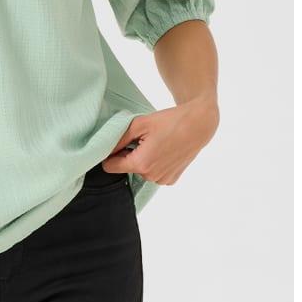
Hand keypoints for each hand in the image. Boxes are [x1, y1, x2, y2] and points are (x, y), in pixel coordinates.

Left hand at [101, 94, 219, 184]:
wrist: (198, 125)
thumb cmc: (169, 121)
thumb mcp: (139, 124)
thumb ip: (118, 138)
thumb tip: (104, 148)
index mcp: (141, 164)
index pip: (110, 167)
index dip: (110, 154)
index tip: (117, 144)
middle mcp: (151, 176)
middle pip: (127, 168)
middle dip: (129, 154)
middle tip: (142, 139)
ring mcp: (163, 180)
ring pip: (141, 171)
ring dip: (143, 159)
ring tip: (155, 143)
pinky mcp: (172, 179)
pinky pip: (154, 173)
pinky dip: (155, 163)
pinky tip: (164, 150)